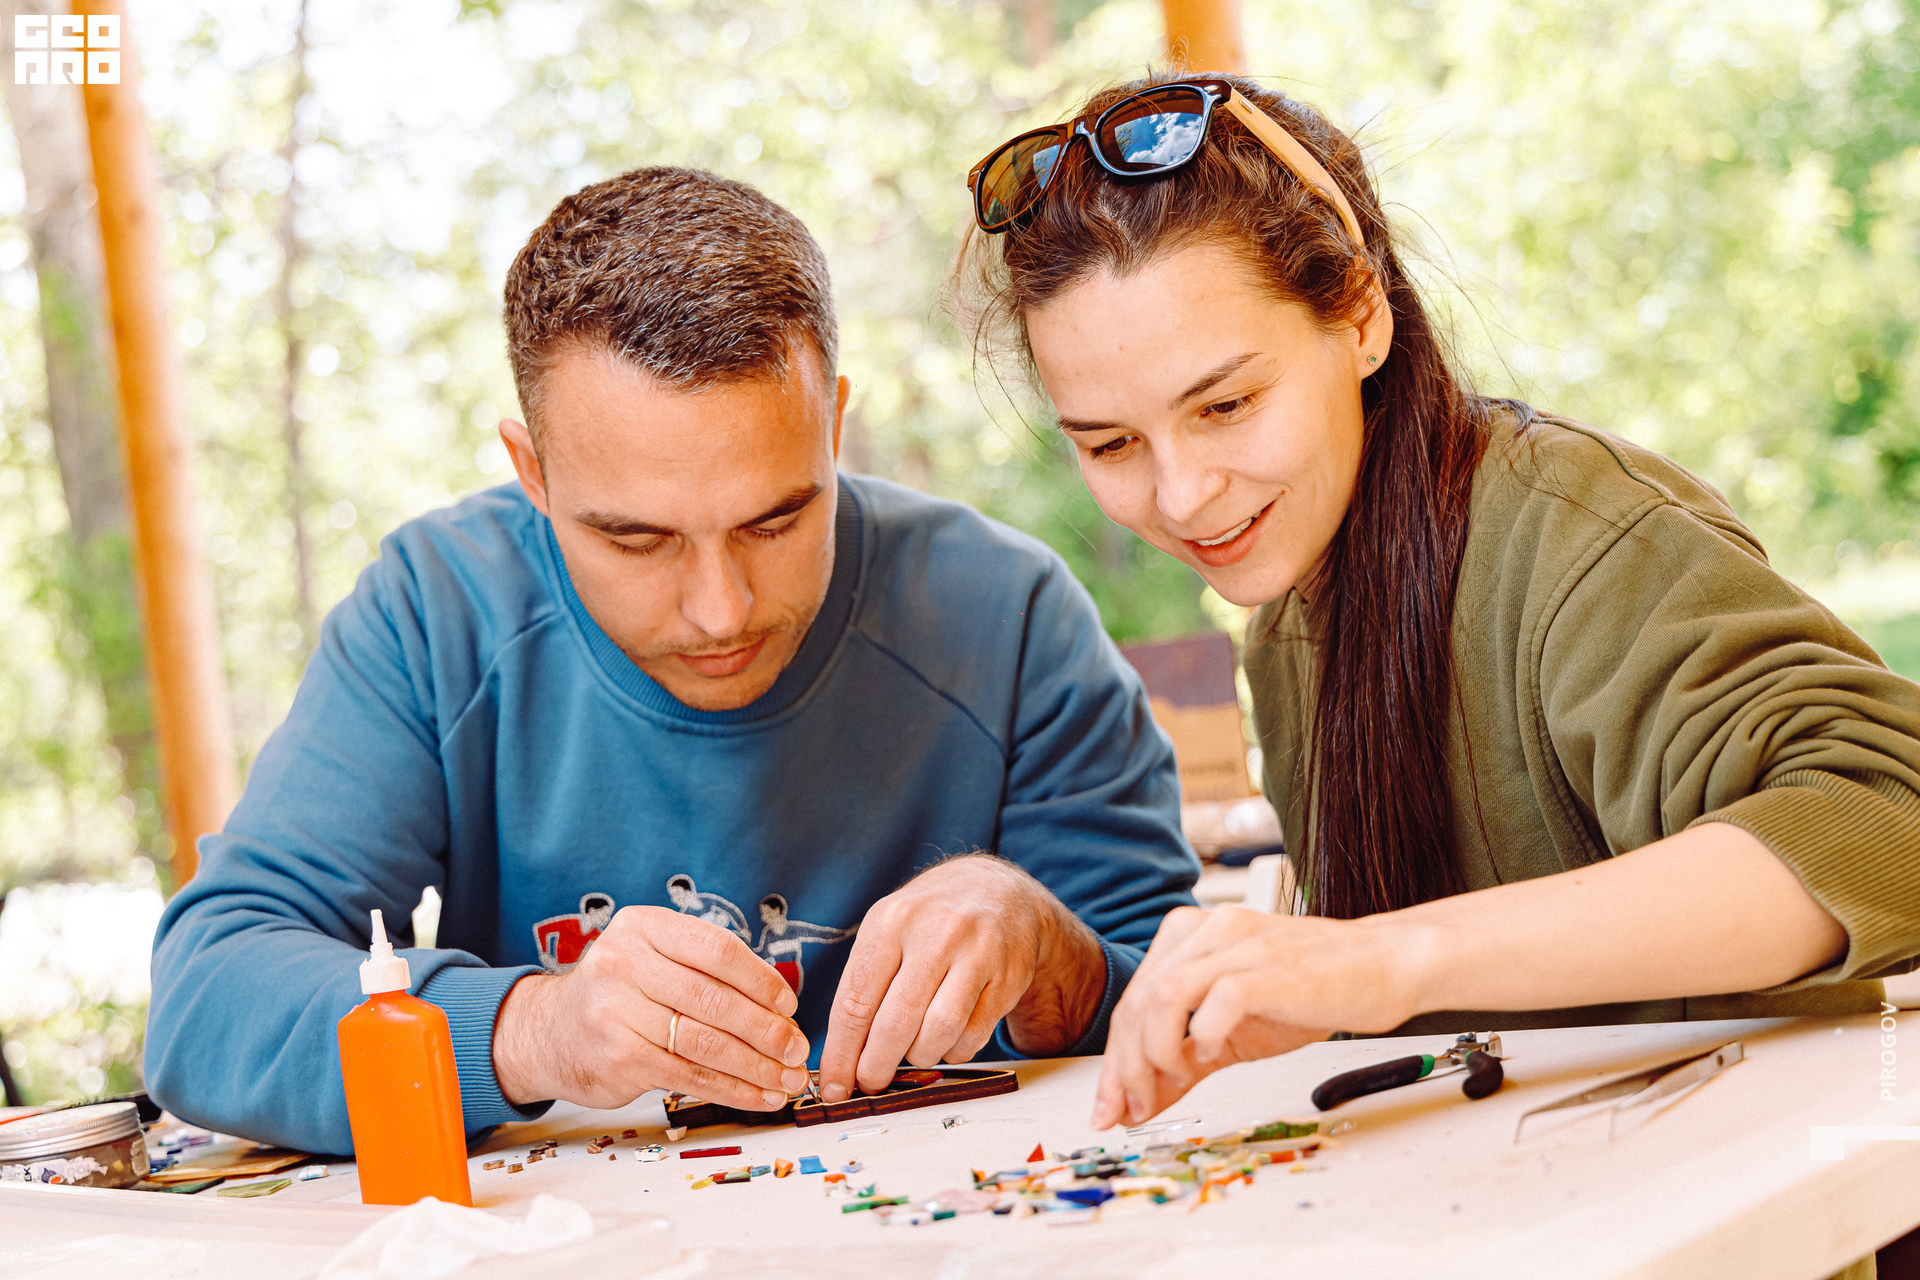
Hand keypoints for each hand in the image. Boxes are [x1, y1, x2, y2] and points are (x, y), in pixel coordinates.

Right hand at [492, 906, 812, 1111]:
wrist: (550, 1032)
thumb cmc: (621, 993)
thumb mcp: (652, 958)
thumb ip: (705, 970)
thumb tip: (781, 1010)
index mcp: (643, 926)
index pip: (717, 949)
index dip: (762, 980)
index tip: (790, 1005)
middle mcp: (624, 962)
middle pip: (715, 999)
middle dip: (767, 1030)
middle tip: (799, 1049)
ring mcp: (616, 1011)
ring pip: (706, 1042)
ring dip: (757, 1065)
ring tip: (789, 1079)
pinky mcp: (618, 1057)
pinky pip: (689, 1075)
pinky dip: (733, 1089)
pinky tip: (760, 1096)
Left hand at [818, 854, 1105, 1101]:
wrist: (999, 892)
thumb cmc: (930, 920)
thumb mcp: (889, 930)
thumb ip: (864, 986)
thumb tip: (842, 1059)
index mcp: (892, 920)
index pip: (856, 1001)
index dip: (842, 1054)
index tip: (835, 1088)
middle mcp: (935, 932)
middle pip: (896, 1023)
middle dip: (877, 1066)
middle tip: (871, 1082)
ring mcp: (977, 954)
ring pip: (939, 1033)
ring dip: (919, 1057)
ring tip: (912, 1052)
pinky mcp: (1008, 977)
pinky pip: (973, 1036)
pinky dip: (952, 1051)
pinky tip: (944, 1039)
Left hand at [1089, 905, 1417, 1128]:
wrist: (1383, 965)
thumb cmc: (1310, 991)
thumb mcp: (1233, 1031)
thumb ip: (1184, 1062)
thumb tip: (1140, 1105)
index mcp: (1190, 936)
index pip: (1132, 1000)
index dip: (1115, 1061)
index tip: (1110, 1108)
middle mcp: (1208, 931)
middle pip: (1138, 1000)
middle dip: (1126, 1066)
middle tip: (1131, 1110)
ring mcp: (1238, 943)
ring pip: (1163, 995)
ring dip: (1156, 1052)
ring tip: (1176, 1081)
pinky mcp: (1271, 966)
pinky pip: (1219, 999)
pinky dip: (1205, 1035)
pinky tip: (1213, 1054)